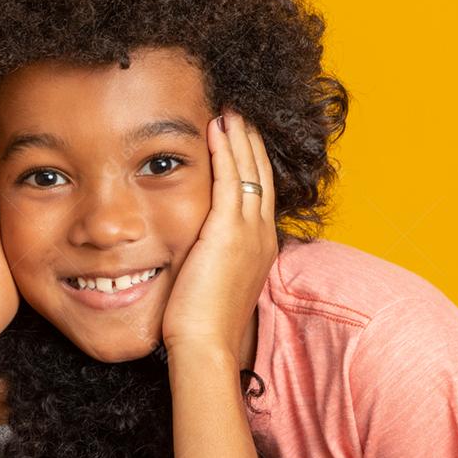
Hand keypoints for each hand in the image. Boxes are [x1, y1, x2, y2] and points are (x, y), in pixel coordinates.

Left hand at [161, 109, 277, 362]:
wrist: (205, 347)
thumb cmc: (202, 327)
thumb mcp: (213, 285)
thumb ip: (211, 262)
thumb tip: (195, 256)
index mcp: (260, 248)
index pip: (260, 194)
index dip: (251, 164)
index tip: (239, 140)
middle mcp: (262, 235)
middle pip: (262, 174)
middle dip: (250, 142)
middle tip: (239, 114)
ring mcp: (250, 231)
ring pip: (250, 170)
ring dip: (239, 137)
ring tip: (229, 110)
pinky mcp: (229, 231)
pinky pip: (231, 178)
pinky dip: (226, 150)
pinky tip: (216, 128)